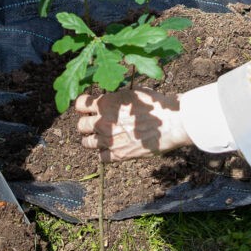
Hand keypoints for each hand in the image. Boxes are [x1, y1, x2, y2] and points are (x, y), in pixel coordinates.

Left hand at [73, 86, 187, 159]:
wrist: (171, 124)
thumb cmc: (155, 105)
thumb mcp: (134, 93)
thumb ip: (117, 97)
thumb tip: (110, 98)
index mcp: (106, 104)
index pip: (80, 104)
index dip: (83, 106)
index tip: (88, 108)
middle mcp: (103, 122)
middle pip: (80, 125)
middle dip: (86, 124)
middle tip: (95, 124)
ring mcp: (109, 140)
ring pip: (86, 143)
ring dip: (92, 140)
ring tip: (101, 138)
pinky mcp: (118, 155)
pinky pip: (100, 157)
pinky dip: (104, 154)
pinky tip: (112, 149)